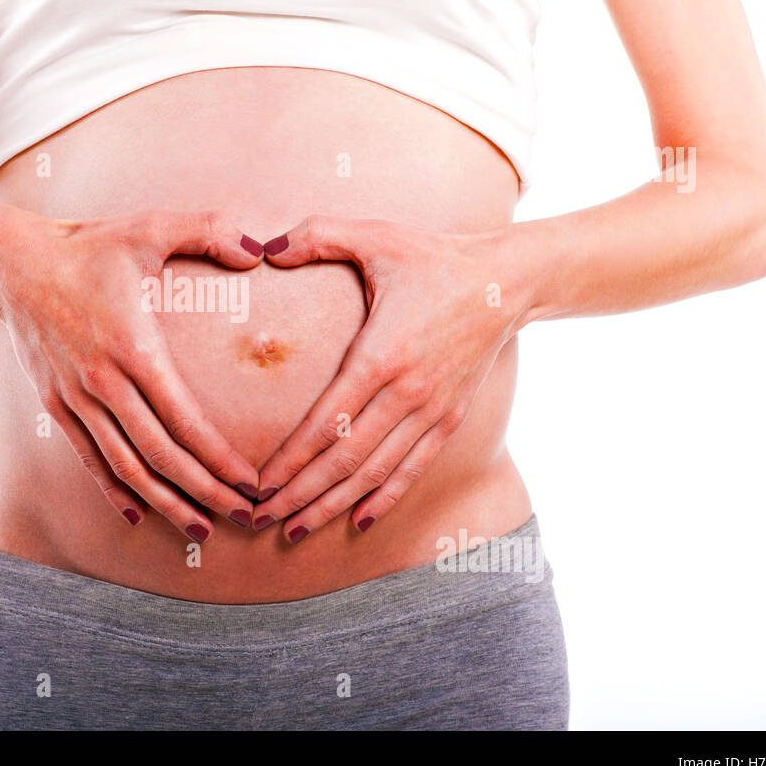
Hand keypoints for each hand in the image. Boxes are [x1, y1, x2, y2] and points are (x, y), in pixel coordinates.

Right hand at [0, 203, 265, 540]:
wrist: (12, 264)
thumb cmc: (88, 246)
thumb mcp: (148, 227)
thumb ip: (207, 230)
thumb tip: (258, 247)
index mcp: (132, 347)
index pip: (183, 419)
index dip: (218, 458)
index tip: (250, 482)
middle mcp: (102, 382)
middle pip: (159, 455)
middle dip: (204, 491)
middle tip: (243, 517)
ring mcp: (75, 398)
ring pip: (124, 466)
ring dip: (165, 502)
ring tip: (201, 529)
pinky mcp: (54, 406)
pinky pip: (88, 458)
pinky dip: (113, 490)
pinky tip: (138, 513)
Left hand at [251, 216, 525, 540]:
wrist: (506, 282)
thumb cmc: (431, 258)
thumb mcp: (375, 235)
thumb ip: (317, 235)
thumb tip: (266, 247)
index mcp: (381, 355)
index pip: (327, 422)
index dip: (291, 459)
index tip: (259, 484)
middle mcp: (407, 393)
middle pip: (345, 460)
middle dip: (300, 495)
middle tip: (259, 520)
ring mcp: (431, 411)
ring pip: (375, 473)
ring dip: (333, 505)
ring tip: (295, 531)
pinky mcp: (450, 420)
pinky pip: (412, 469)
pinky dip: (384, 498)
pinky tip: (357, 521)